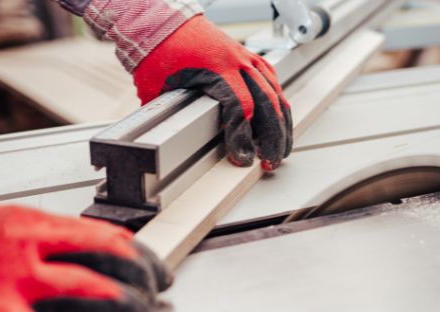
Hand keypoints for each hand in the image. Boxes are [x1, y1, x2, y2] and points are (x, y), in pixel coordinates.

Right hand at [0, 206, 170, 311]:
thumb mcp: (2, 227)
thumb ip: (49, 239)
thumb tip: (100, 251)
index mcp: (33, 224)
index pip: (107, 237)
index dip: (143, 258)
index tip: (158, 274)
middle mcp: (28, 249)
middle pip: (109, 264)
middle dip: (142, 288)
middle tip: (151, 306)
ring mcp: (10, 284)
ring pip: (92, 296)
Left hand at [134, 15, 292, 170]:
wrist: (163, 22)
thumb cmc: (159, 52)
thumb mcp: (158, 89)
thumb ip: (171, 117)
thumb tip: (170, 143)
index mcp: (216, 69)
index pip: (241, 108)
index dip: (244, 137)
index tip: (244, 158)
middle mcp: (236, 62)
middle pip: (267, 104)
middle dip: (272, 137)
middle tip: (270, 162)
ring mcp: (245, 58)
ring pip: (275, 94)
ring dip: (281, 125)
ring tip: (280, 149)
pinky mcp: (247, 56)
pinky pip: (271, 81)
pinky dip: (278, 102)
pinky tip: (280, 120)